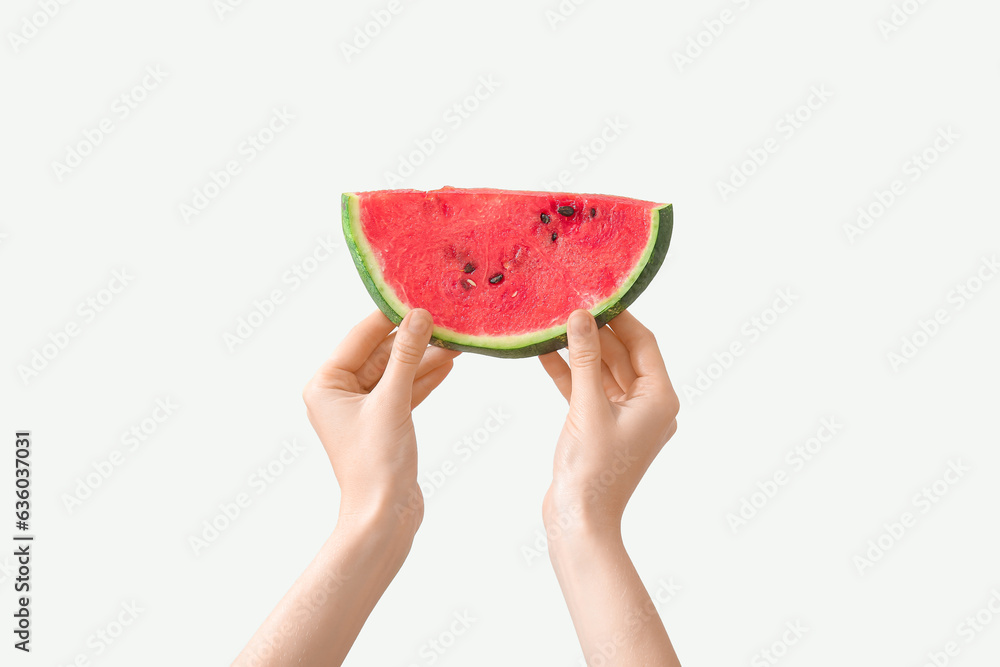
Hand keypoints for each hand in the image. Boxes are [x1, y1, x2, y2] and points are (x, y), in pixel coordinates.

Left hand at [235, 309, 458, 666]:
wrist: (384, 516)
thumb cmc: (376, 464)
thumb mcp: (393, 401)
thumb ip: (406, 355)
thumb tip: (419, 315)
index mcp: (325, 384)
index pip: (361, 336)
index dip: (391, 315)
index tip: (419, 294)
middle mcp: (338, 393)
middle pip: (380, 352)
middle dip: (413, 338)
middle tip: (445, 317)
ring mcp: (361, 409)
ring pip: (396, 371)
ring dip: (424, 357)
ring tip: (456, 339)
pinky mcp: (383, 422)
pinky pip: (403, 390)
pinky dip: (423, 379)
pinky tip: (449, 364)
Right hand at [538, 309, 681, 666]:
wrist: (579, 521)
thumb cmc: (593, 470)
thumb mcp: (587, 407)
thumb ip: (585, 358)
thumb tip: (580, 315)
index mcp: (659, 399)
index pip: (643, 343)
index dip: (619, 315)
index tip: (595, 291)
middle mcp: (647, 405)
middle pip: (622, 355)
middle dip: (595, 330)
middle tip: (569, 302)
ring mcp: (624, 417)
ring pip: (601, 372)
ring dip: (578, 350)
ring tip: (553, 322)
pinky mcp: (600, 428)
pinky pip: (586, 391)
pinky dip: (569, 374)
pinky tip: (544, 353)